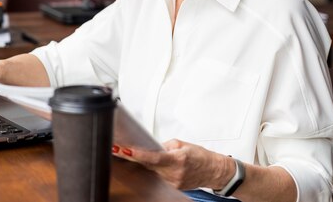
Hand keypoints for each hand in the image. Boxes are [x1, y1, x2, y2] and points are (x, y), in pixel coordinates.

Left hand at [112, 139, 228, 189]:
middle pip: (149, 165)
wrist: (214, 171)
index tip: (125, 150)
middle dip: (134, 157)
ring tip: (131, 154)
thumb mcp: (182, 144)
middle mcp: (175, 173)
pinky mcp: (173, 187)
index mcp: (178, 160)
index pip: (153, 158)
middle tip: (118, 149)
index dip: (137, 155)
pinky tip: (150, 164)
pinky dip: (154, 170)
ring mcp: (174, 183)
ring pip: (152, 172)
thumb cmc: (201, 156)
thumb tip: (151, 146)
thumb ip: (165, 145)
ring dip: (143, 163)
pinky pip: (159, 177)